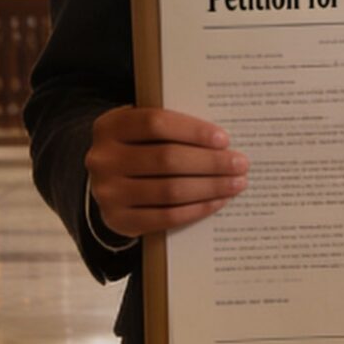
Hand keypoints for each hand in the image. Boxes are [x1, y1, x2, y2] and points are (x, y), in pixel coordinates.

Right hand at [85, 106, 246, 237]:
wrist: (108, 183)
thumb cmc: (138, 148)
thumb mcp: (142, 130)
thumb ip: (171, 127)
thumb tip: (221, 139)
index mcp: (109, 126)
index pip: (156, 123)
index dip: (193, 131)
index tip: (224, 139)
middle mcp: (103, 159)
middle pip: (167, 159)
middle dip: (210, 162)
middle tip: (240, 163)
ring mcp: (107, 193)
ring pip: (170, 190)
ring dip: (210, 187)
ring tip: (236, 183)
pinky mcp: (118, 220)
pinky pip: (166, 217)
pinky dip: (197, 209)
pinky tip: (218, 202)